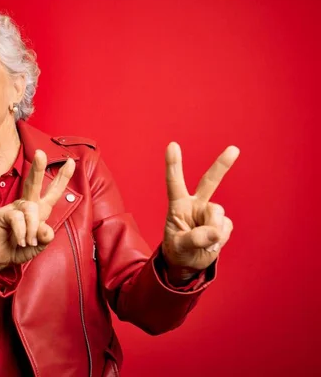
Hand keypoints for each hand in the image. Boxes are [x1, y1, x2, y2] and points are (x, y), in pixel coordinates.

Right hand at [0, 150, 75, 270]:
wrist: (3, 259)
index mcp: (40, 209)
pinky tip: (20, 241)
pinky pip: (17, 219)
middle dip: (38, 168)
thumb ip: (45, 238)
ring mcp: (14, 208)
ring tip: (29, 242)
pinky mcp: (2, 214)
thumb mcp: (40, 245)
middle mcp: (28, 204)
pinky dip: (22, 233)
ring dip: (32, 228)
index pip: (53, 191)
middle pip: (34, 183)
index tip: (71, 162)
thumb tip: (45, 230)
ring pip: (30, 209)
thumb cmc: (22, 248)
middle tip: (40, 153)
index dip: (62, 177)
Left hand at [162, 142, 239, 277]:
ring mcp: (210, 213)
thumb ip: (194, 239)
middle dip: (222, 165)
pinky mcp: (222, 223)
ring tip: (202, 242)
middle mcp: (195, 204)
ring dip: (212, 230)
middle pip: (209, 182)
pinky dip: (220, 238)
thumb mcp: (178, 246)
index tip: (172, 145)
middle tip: (234, 149)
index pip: (175, 183)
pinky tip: (212, 243)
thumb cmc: (178, 250)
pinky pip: (225, 227)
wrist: (189, 262)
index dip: (174, 164)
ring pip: (217, 214)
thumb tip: (216, 232)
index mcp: (178, 205)